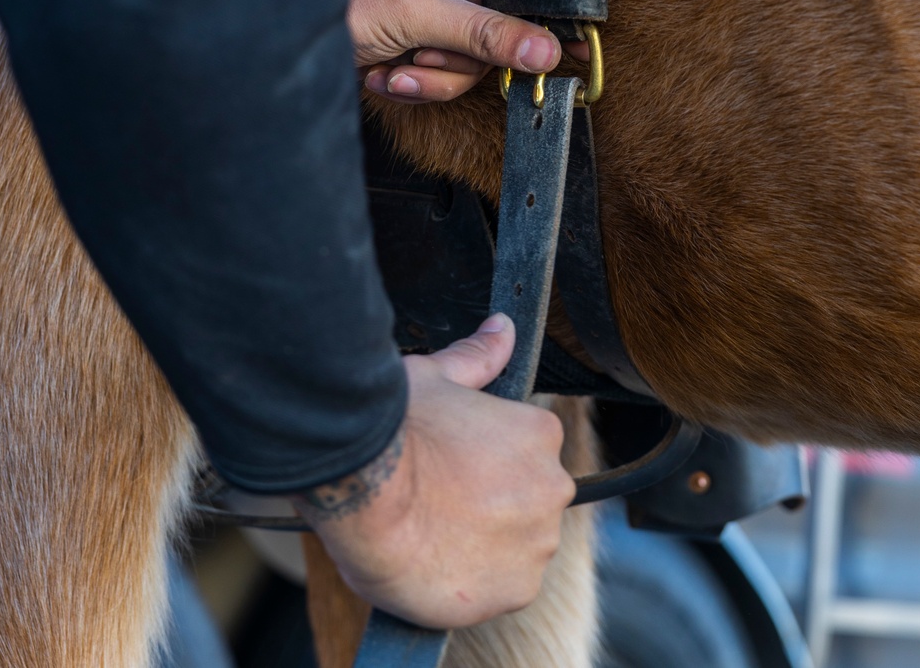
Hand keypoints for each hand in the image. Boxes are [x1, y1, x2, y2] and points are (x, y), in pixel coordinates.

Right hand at [296, 315, 575, 627]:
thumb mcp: (436, 377)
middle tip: (439, 498)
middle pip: (526, 499)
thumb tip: (503, 327)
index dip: (484, 460)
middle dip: (491, 501)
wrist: (367, 493)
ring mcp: (538, 542)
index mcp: (540, 433)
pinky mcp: (515, 590)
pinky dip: (475, 581)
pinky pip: (502, 586)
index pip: (526, 451)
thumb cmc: (398, 430)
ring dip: (486, 542)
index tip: (452, 465)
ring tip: (434, 530)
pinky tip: (439, 562)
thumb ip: (478, 357)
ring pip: (517, 544)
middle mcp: (552, 487)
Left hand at [345, 0, 561, 101]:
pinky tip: (379, 74)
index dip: (531, 11)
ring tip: (391, 70)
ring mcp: (424, 5)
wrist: (270, 31)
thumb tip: (546, 49)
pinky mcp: (408, 37)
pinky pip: (436, 69)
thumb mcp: (417, 14)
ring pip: (464, 56)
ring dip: (429, 75)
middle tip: (423, 56)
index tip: (557, 49)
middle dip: (456, 56)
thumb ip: (484, 33)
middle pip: (492, 26)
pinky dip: (409, 81)